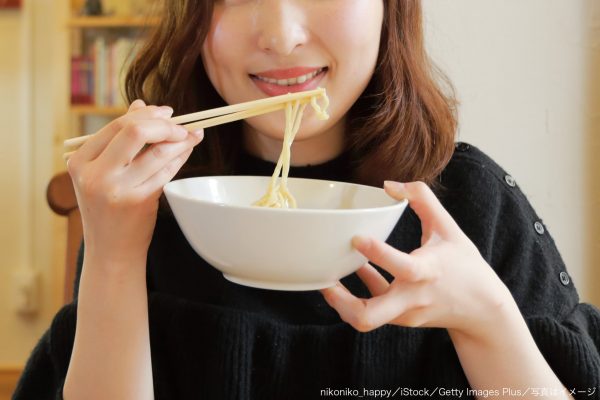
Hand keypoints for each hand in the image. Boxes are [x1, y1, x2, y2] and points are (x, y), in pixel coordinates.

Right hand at [67, 100, 202, 268]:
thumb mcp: (104, 171)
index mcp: (80, 161)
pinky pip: (167, 171)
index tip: (168, 112)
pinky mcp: (139, 202)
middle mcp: (95, 174)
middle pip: (135, 131)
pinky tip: (187, 151)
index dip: (148, 114)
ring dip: (180, 140)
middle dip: (165, 124)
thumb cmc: (109, 207)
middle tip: (182, 125)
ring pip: (158, 151)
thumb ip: (121, 138)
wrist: (110, 250)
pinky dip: (180, 157)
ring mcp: (117, 189)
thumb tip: (142, 104)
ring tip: (192, 136)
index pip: (118, 124)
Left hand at [321, 181, 515, 340]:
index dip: (378, 254)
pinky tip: (349, 272)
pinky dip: (356, 294)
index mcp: (429, 272)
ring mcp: (404, 313)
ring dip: (341, 302)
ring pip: (365, 318)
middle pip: (371, 316)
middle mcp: (413, 297)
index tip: (356, 237)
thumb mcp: (448, 227)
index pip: (403, 268)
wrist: (482, 309)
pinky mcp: (399, 320)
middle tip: (324, 280)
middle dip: (342, 302)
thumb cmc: (464, 264)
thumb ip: (422, 198)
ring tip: (324, 280)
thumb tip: (389, 185)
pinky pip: (372, 308)